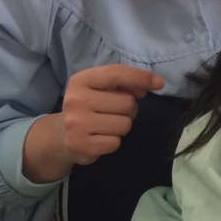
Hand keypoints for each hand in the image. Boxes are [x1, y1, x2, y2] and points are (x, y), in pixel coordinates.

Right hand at [22, 65, 164, 182]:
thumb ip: (123, 83)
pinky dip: (113, 141)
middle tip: (115, 112)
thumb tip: (152, 84)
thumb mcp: (99, 88)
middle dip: (128, 109)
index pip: (116, 74)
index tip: (159, 83)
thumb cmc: (88, 106)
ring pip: (124, 124)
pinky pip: (115, 142)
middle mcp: (76, 100)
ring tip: (107, 125)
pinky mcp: (81, 145)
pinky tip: (100, 138)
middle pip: (126, 103)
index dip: (140, 77)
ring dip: (122, 126)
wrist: (61, 134)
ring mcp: (77, 124)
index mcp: (80, 80)